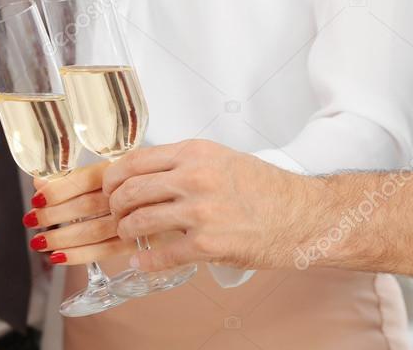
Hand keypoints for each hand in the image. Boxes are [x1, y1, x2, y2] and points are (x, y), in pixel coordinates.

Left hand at [26, 162, 131, 264]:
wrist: (166, 199)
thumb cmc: (126, 183)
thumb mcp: (101, 172)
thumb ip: (70, 177)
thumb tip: (39, 183)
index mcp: (117, 170)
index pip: (84, 179)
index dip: (58, 190)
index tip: (36, 200)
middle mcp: (127, 194)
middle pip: (86, 206)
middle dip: (53, 215)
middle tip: (30, 220)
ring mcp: (134, 219)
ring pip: (94, 231)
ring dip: (62, 238)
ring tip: (38, 242)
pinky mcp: (139, 241)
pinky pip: (107, 251)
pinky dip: (80, 255)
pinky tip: (59, 257)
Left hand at [103, 139, 317, 271]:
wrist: (304, 216)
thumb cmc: (267, 189)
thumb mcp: (221, 159)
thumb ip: (184, 163)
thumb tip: (145, 173)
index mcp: (195, 153)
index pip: (135, 160)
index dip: (113, 176)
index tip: (109, 187)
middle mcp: (195, 178)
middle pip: (130, 190)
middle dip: (115, 206)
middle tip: (116, 214)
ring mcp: (200, 211)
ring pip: (139, 220)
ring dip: (126, 231)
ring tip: (128, 234)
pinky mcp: (207, 244)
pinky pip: (161, 254)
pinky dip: (145, 259)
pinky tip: (141, 259)